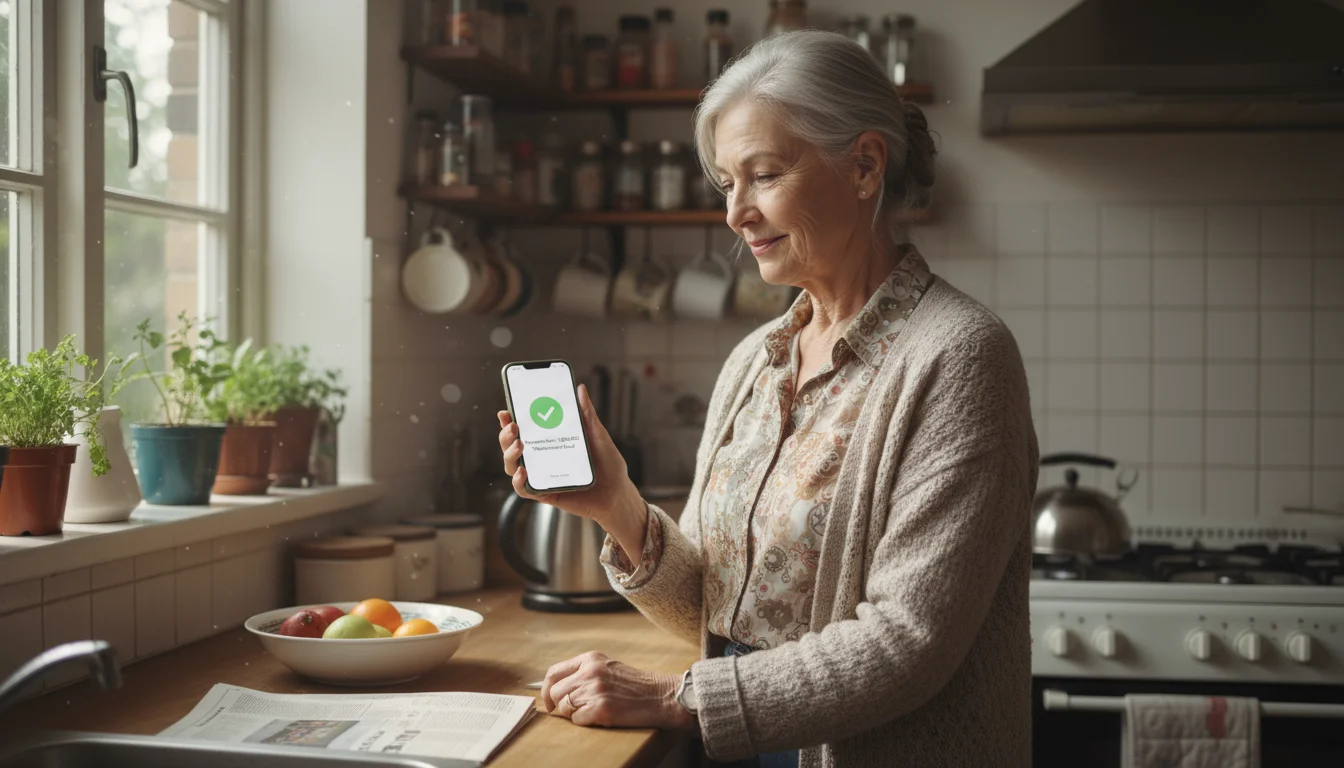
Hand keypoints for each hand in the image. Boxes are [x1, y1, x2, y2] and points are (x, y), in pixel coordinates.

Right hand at [497, 384, 643, 528]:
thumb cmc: (609, 465)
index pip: (524, 430)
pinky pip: (524, 490)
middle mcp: (541, 458)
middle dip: (505, 435)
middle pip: (511, 446)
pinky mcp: (545, 494)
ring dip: (509, 455)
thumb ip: (587, 414)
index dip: (509, 421)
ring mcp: (541, 476)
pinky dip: (518, 481)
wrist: (618, 493)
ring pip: (512, 466)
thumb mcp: (597, 435)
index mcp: (550, 441)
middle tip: (514, 426)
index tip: (505, 411)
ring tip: (519, 445)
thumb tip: (580, 389)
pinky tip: (523, 472)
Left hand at [541, 651, 695, 730]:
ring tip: (591, 712)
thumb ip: (584, 671)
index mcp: (590, 659)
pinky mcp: (600, 709)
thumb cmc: (635, 684)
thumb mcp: (608, 666)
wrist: (660, 696)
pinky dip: (584, 722)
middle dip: (559, 705)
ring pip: (564, 707)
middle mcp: (589, 672)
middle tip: (570, 711)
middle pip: (555, 692)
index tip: (550, 701)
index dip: (546, 690)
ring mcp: (594, 690)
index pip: (553, 672)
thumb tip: (558, 687)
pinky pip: (577, 720)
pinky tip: (600, 717)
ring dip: (573, 714)